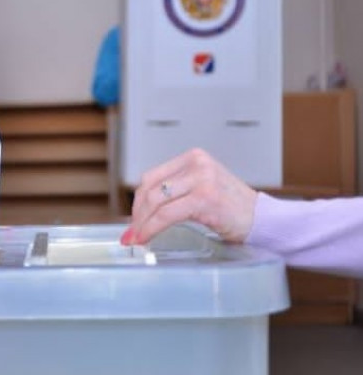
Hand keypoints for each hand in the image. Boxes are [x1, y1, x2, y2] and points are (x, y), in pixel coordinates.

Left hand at [121, 148, 257, 244]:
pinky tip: (146, 238)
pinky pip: (167, 215)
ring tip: (136, 238)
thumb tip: (141, 212)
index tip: (134, 219)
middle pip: (150, 188)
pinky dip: (152, 228)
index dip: (137, 200)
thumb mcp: (202, 188)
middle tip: (132, 233)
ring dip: (142, 223)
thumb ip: (177, 191)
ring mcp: (201, 179)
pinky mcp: (204, 198)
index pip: (152, 177)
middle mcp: (197, 163)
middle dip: (137, 213)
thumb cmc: (233, 210)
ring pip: (155, 202)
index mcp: (194, 157)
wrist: (263, 220)